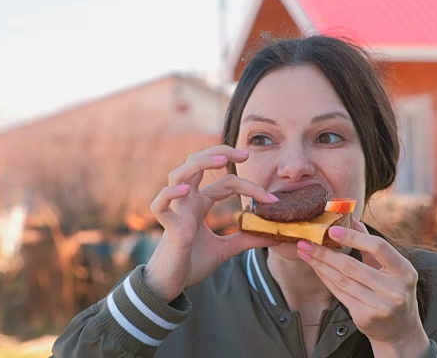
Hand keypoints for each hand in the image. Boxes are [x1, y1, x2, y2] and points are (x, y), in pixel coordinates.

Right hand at [144, 145, 279, 302]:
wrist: (171, 284)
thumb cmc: (191, 263)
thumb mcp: (225, 250)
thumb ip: (246, 240)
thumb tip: (276, 237)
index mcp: (200, 203)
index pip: (225, 182)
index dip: (248, 185)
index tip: (272, 199)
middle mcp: (187, 201)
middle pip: (197, 162)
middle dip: (220, 152)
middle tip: (245, 153)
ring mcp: (176, 211)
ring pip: (178, 175)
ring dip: (199, 163)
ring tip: (222, 161)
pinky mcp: (167, 226)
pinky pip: (160, 204)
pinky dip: (170, 194)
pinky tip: (186, 190)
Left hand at [296, 219, 429, 356]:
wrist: (399, 329)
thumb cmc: (393, 290)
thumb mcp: (391, 267)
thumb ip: (370, 244)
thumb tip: (351, 219)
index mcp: (405, 271)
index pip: (379, 247)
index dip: (354, 237)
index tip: (332, 230)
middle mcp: (395, 290)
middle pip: (352, 267)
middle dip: (325, 253)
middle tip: (306, 242)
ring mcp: (380, 306)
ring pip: (342, 280)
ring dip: (320, 264)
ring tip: (305, 252)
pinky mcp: (365, 317)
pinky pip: (339, 293)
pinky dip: (325, 278)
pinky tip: (316, 267)